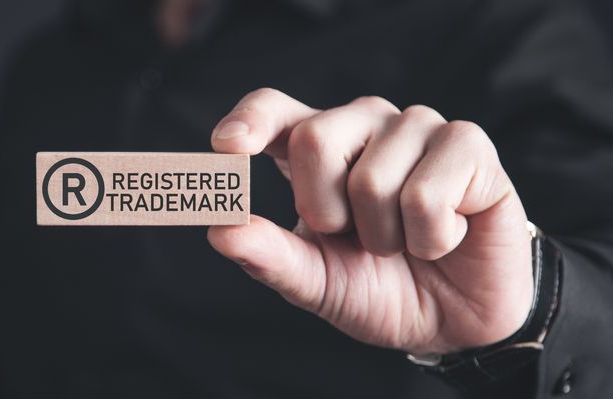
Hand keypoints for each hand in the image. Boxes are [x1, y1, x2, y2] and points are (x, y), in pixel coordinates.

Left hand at [207, 89, 533, 354]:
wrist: (456, 321)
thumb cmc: (380, 289)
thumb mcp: (316, 282)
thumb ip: (269, 255)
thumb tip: (220, 231)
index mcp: (317, 147)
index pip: (274, 110)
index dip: (250, 120)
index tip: (226, 146)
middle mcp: (363, 124)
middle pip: (313, 138)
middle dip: (325, 211)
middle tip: (355, 238)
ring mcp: (417, 127)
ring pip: (372, 179)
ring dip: (385, 236)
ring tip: (405, 242)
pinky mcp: (467, 144)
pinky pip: (426, 194)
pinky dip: (430, 237)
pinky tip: (445, 236)